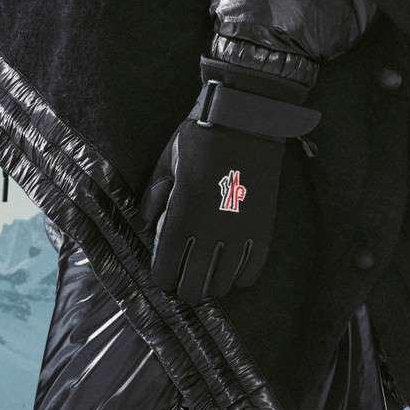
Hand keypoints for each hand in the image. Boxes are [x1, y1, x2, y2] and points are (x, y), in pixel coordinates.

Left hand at [148, 111, 289, 302]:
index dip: (162, 276)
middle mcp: (210, 234)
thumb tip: (147, 223)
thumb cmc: (200, 137)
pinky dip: (239, 274)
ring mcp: (239, 235)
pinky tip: (232, 262)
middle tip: (184, 272)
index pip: (165, 273)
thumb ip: (154, 196)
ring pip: (222, 286)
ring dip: (211, 282)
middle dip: (184, 285)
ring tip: (208, 269)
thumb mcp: (167, 162)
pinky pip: (250, 273)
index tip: (164, 268)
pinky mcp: (262, 230)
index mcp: (181, 218)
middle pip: (192, 289)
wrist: (245, 120)